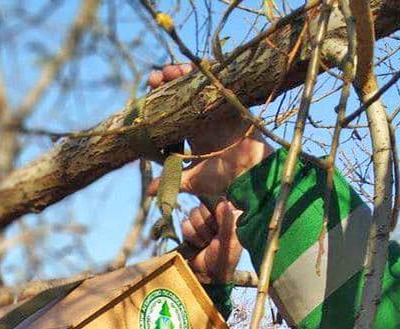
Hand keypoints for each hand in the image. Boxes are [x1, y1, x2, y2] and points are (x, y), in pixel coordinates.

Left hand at [145, 64, 268, 202]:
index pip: (171, 112)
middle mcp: (203, 117)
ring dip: (184, 75)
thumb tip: (150, 191)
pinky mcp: (233, 104)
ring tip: (171, 70)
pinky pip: (221, 84)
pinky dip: (210, 74)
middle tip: (155, 78)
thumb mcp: (195, 180)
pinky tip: (195, 66)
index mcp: (192, 132)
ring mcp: (218, 108)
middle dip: (168, 82)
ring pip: (199, 85)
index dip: (159, 102)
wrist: (253, 175)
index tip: (146, 96)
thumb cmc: (224, 179)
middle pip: (182, 94)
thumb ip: (173, 180)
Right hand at [181, 199, 242, 284]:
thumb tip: (223, 202)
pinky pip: (185, 223)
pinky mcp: (191, 230)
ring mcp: (203, 224)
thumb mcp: (228, 241)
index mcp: (230, 218)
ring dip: (198, 231)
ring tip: (204, 243)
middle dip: (205, 223)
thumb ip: (226, 221)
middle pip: (203, 206)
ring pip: (193, 214)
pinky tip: (197, 245)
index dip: (215, 212)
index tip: (218, 225)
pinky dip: (190, 236)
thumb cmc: (223, 260)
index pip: (219, 201)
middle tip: (211, 237)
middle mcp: (217, 218)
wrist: (207, 277)